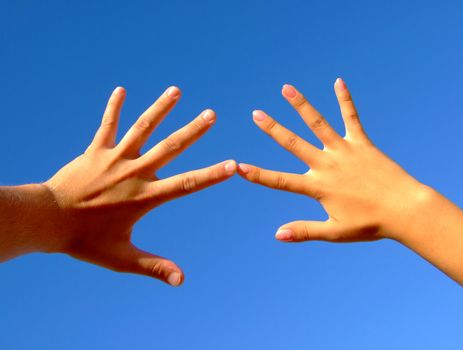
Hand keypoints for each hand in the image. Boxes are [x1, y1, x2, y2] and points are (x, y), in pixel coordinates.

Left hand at [42, 86, 235, 285]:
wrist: (47, 220)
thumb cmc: (85, 240)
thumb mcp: (122, 257)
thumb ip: (154, 266)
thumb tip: (182, 280)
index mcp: (145, 197)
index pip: (187, 184)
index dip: (212, 175)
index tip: (233, 164)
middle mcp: (134, 173)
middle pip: (170, 147)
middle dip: (193, 130)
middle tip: (211, 114)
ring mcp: (114, 158)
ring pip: (142, 128)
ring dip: (160, 108)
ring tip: (176, 90)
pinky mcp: (95, 151)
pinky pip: (107, 125)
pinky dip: (114, 107)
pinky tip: (121, 89)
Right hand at [238, 79, 428, 242]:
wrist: (405, 210)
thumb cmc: (369, 224)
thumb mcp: (334, 231)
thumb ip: (304, 231)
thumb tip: (276, 235)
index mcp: (318, 186)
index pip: (280, 180)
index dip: (258, 174)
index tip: (238, 166)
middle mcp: (326, 164)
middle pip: (293, 143)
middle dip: (272, 128)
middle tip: (256, 113)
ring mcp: (344, 151)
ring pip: (317, 123)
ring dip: (300, 105)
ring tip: (286, 88)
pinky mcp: (362, 143)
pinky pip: (351, 118)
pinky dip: (344, 100)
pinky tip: (338, 82)